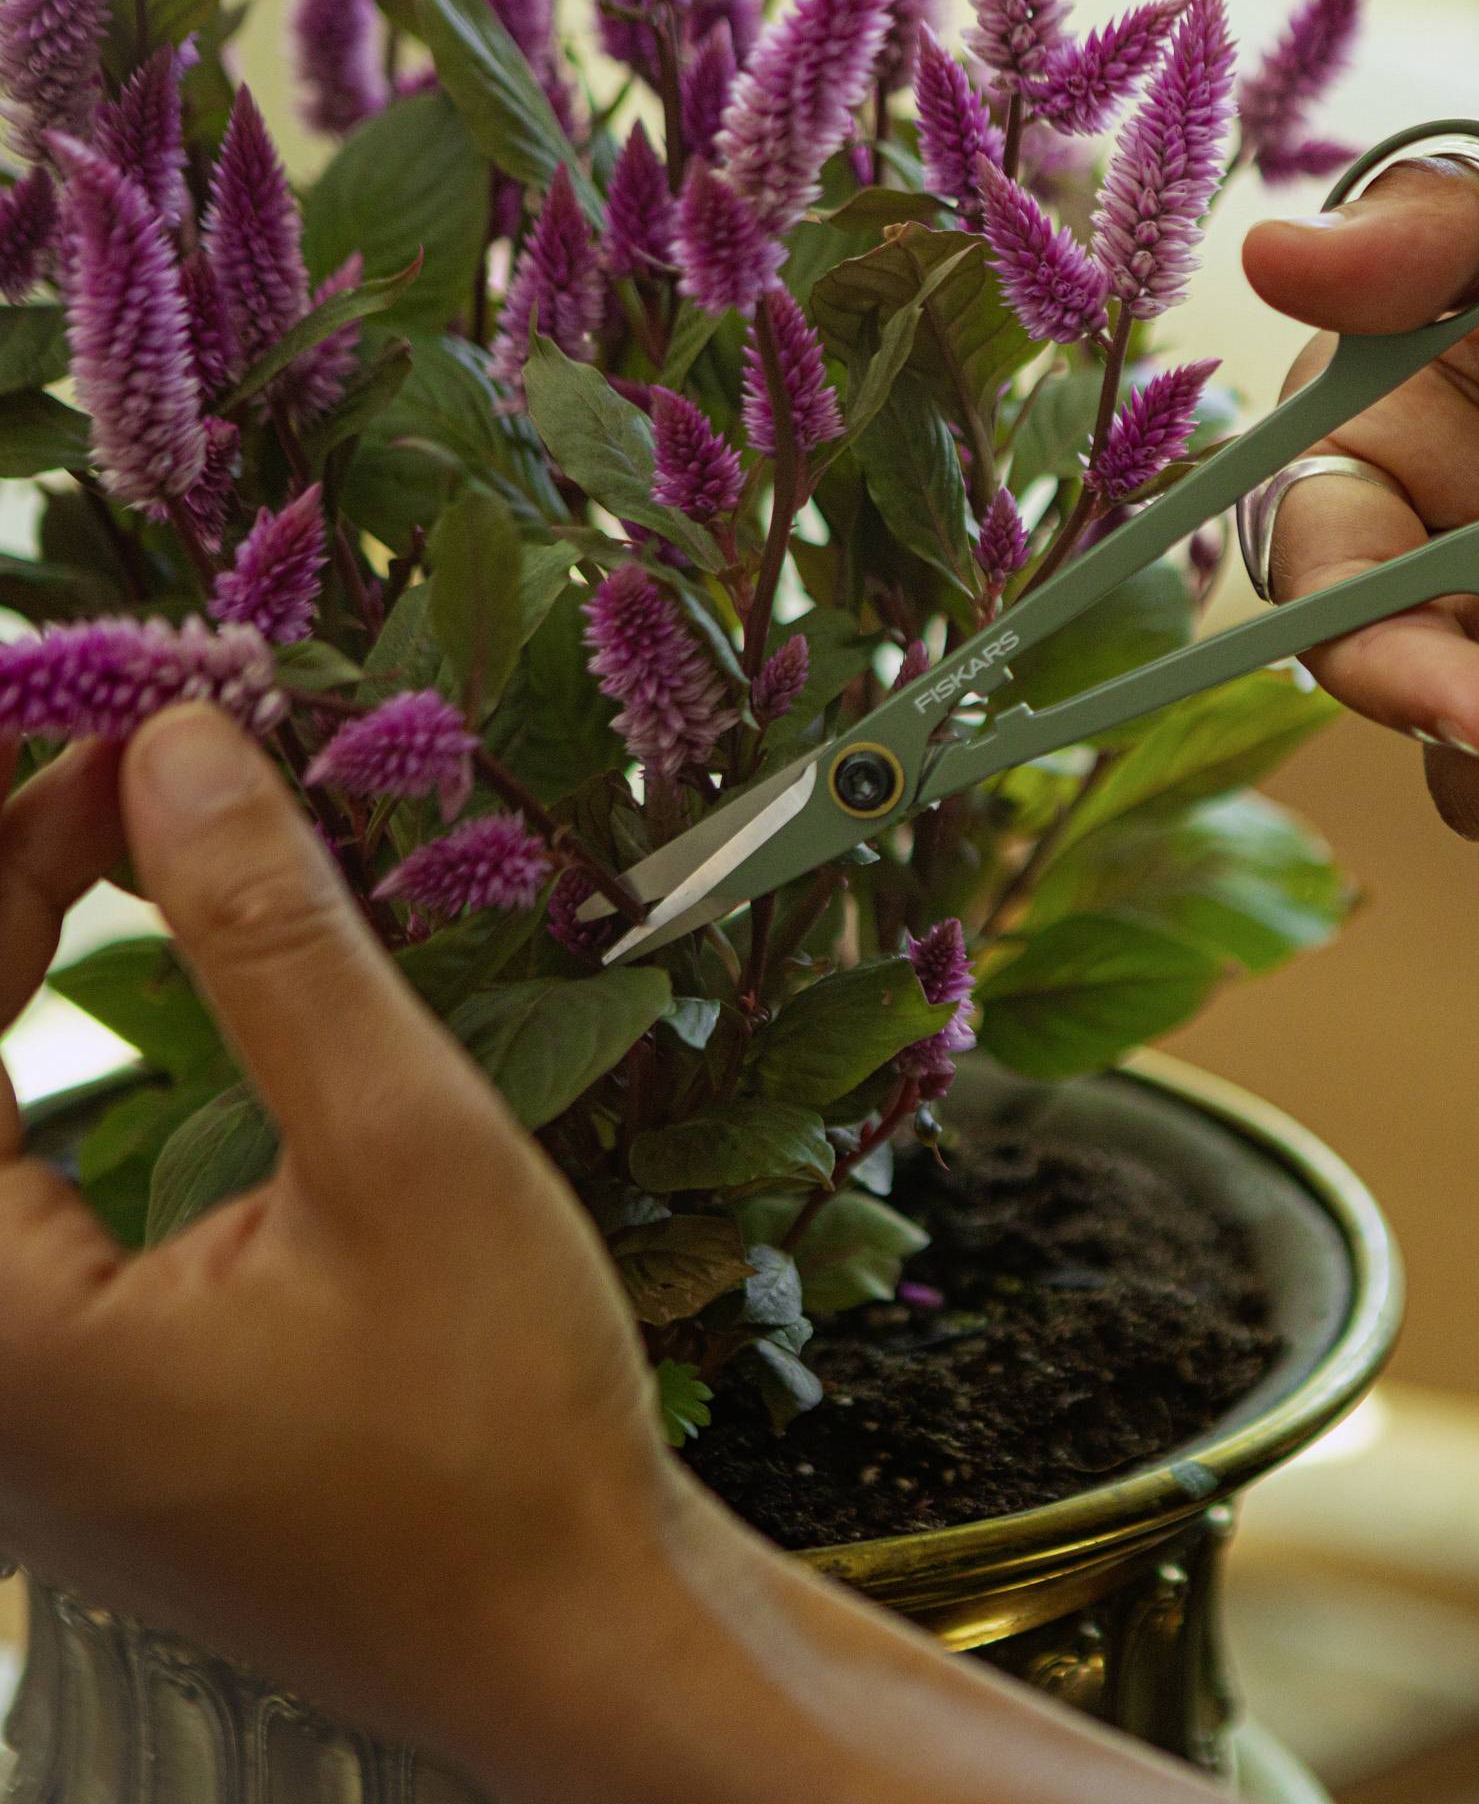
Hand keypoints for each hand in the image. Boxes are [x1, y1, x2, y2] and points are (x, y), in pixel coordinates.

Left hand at [0, 709, 1213, 1803]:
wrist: (563, 1630)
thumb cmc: (500, 1427)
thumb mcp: (405, 1149)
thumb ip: (271, 940)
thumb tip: (181, 750)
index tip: (87, 708)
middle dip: (2, 876)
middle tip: (111, 749)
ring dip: (12, 949)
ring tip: (104, 822)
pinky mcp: (52, 1400)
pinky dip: (35, 1044)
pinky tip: (87, 965)